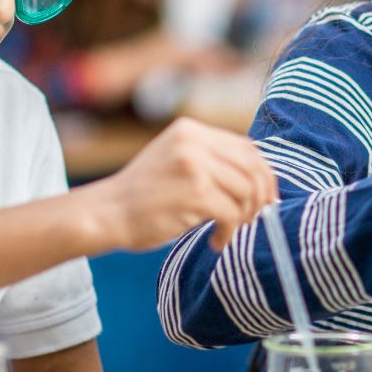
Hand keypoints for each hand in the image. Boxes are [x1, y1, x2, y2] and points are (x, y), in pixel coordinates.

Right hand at [87, 117, 276, 250]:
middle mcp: (194, 141)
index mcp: (190, 130)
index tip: (267, 197)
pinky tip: (215, 241)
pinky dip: (229, 232)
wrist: (104, 214)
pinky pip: (232, 213)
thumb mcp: (175, 161)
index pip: (245, 146)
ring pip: (246, 191)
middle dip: (261, 196)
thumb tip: (259, 178)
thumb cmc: (142, 196)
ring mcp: (194, 164)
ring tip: (226, 231)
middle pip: (252, 166)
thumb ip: (209, 160)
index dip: (263, 173)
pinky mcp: (195, 192)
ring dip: (243, 217)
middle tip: (255, 218)